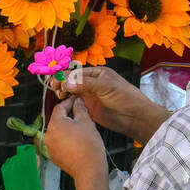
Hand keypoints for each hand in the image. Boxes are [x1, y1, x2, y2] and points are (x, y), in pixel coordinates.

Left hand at [43, 95, 107, 180]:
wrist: (89, 171)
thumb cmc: (88, 148)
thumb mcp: (86, 122)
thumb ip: (80, 109)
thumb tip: (77, 102)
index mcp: (55, 124)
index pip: (60, 107)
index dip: (70, 102)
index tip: (76, 100)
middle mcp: (49, 135)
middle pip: (58, 119)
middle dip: (69, 115)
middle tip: (81, 113)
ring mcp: (50, 147)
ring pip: (58, 131)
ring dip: (67, 127)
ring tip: (81, 128)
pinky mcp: (54, 156)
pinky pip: (59, 142)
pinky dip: (66, 139)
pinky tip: (77, 140)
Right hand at [49, 66, 167, 144]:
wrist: (135, 117)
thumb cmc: (125, 97)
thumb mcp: (106, 86)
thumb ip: (86, 84)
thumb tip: (67, 83)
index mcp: (97, 73)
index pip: (78, 71)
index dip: (66, 74)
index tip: (57, 78)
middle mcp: (92, 83)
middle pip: (72, 80)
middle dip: (62, 82)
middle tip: (54, 86)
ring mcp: (90, 96)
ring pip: (72, 91)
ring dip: (64, 91)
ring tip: (59, 94)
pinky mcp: (89, 108)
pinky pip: (75, 103)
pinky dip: (68, 101)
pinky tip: (63, 102)